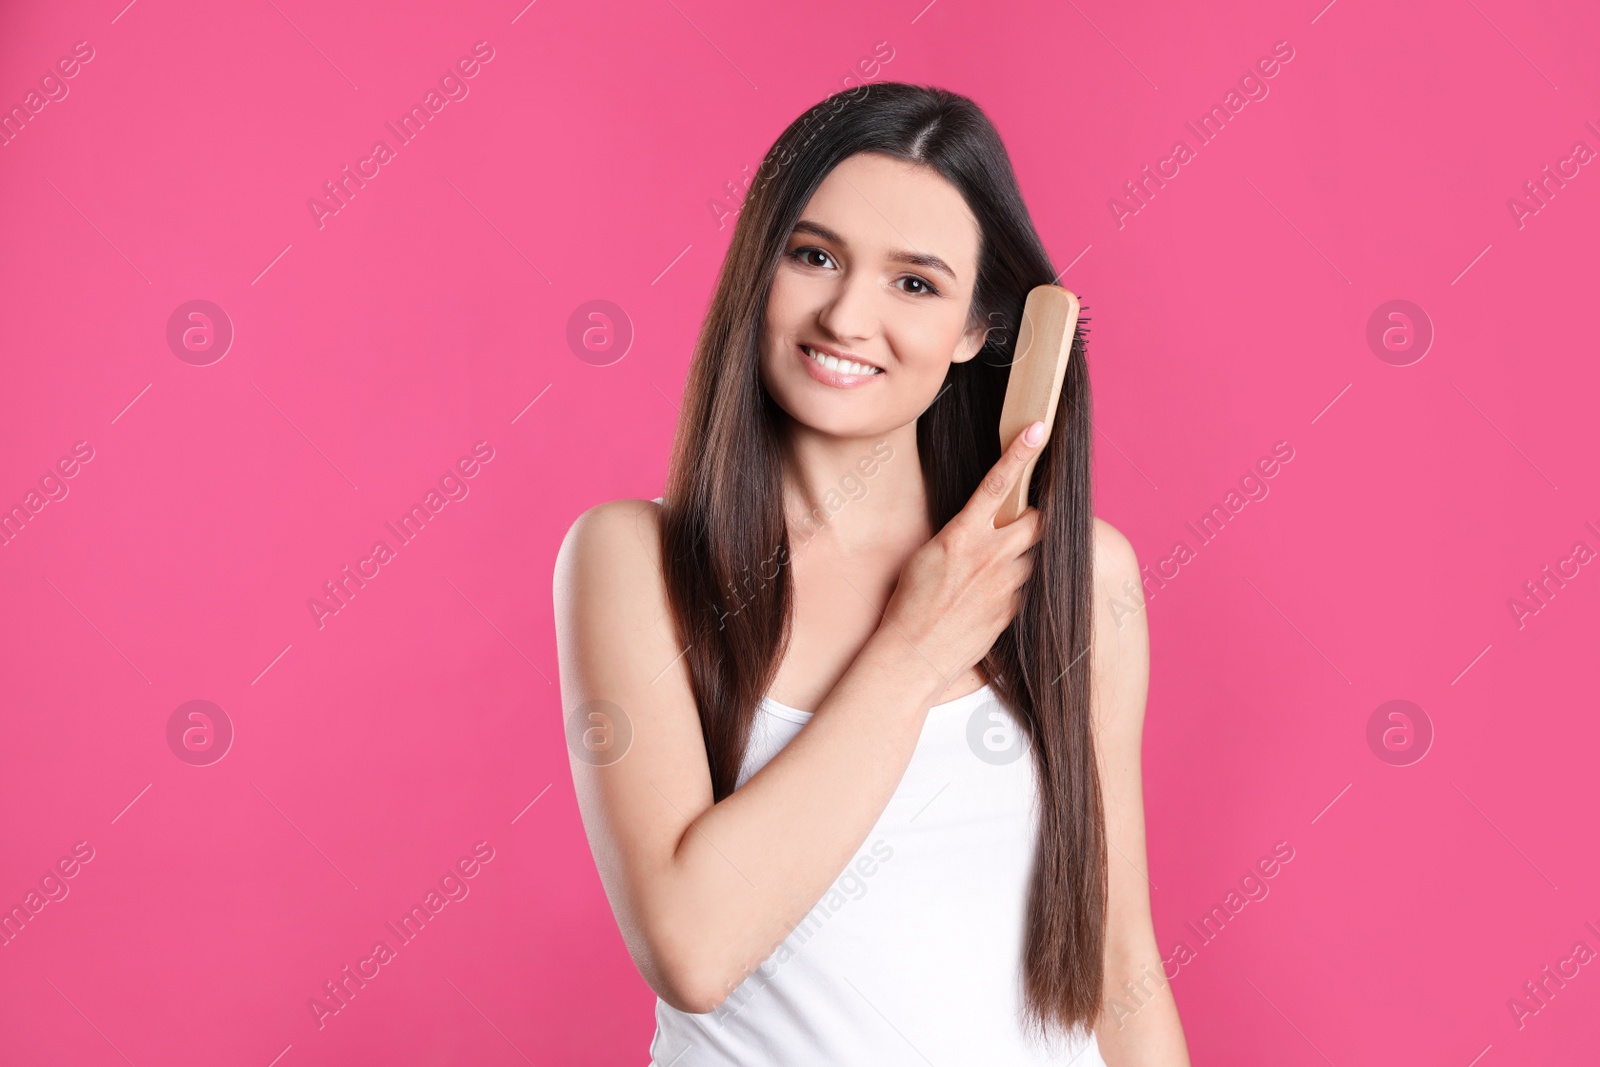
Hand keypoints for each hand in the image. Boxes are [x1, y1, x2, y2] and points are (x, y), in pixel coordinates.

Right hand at [879, 420, 1047, 687]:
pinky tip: (983, 601)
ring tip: (986, 576)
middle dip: (1031, 519)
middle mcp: (990, 556)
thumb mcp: (927, 555)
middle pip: (1035, 521)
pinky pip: (1022, 588)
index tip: (1037, 429)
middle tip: (1016, 525)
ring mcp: (1005, 584)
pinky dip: (1009, 588)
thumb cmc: (910, 602)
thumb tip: (979, 524)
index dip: (1020, 453)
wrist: (914, 653)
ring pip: (1030, 556)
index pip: (997, 484)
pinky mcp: (1012, 609)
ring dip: (1017, 557)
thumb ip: (959, 535)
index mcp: (963, 535)